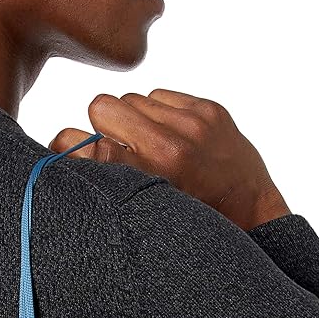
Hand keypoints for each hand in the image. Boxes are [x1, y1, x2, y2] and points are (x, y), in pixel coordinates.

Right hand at [49, 90, 290, 231]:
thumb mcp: (145, 214)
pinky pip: (161, 95)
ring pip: (132, 98)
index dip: (69, 145)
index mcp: (150, 176)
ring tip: (148, 146)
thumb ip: (108, 180)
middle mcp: (170, 144)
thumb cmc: (192, 222)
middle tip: (117, 149)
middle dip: (103, 125)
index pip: (87, 144)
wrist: (252, 216)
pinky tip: (171, 137)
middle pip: (103, 106)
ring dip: (133, 119)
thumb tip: (66, 150)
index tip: (70, 154)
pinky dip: (159, 113)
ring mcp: (193, 122)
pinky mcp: (209, 109)